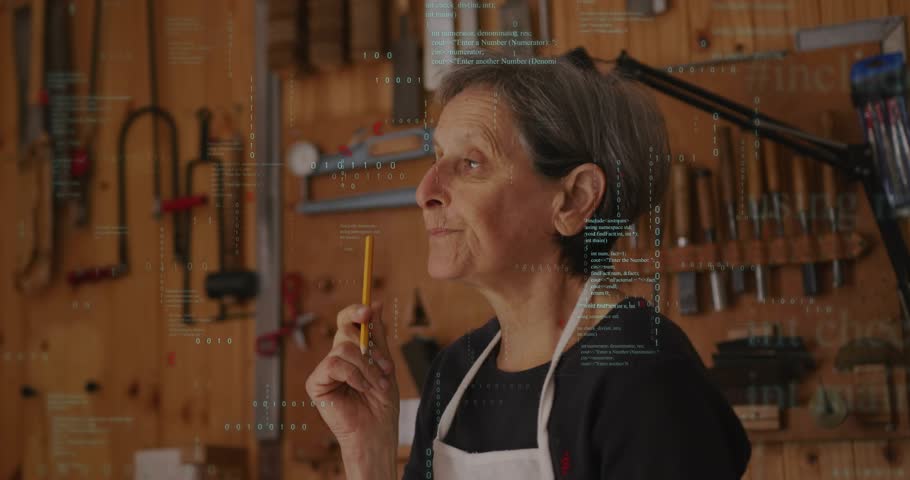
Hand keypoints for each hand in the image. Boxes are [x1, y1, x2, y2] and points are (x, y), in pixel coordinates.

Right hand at [306, 301, 399, 455]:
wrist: (376, 432)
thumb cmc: (382, 403)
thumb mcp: (385, 364)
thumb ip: (377, 336)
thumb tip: (376, 304)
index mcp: (352, 350)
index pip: (347, 321)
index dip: (355, 311)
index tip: (369, 310)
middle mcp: (336, 357)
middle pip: (344, 329)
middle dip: (368, 345)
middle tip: (384, 365)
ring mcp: (325, 370)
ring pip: (343, 348)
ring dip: (367, 367)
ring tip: (378, 385)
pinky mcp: (315, 383)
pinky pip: (333, 365)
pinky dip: (354, 376)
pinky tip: (362, 389)